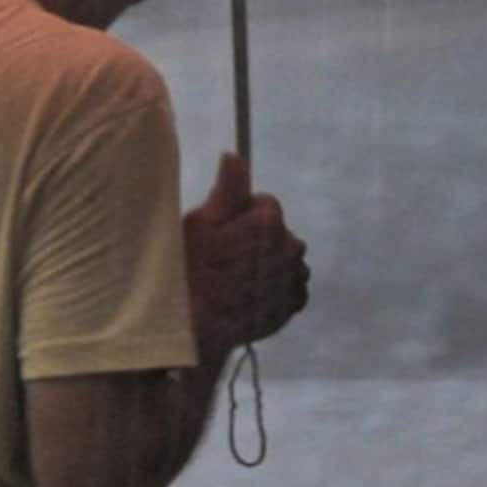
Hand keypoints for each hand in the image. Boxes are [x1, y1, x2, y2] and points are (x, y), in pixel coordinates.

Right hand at [182, 154, 309, 356]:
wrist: (195, 331)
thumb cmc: (191, 272)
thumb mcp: (200, 224)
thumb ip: (227, 189)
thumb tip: (235, 155)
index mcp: (269, 220)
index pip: (263, 202)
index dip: (240, 216)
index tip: (221, 234)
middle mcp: (292, 246)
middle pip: (276, 231)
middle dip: (256, 239)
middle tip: (225, 259)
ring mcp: (295, 277)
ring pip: (284, 258)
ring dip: (267, 264)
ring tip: (235, 281)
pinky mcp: (295, 303)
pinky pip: (289, 285)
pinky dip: (275, 288)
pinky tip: (249, 296)